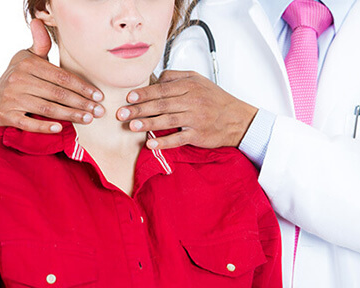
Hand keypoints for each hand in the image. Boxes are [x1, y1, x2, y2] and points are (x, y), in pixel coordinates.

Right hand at [0, 19, 104, 132]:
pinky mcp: (7, 116)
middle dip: (81, 103)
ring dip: (70, 115)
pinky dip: (45, 127)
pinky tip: (60, 128)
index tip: (99, 96)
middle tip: (99, 111)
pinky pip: (29, 123)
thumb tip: (38, 21)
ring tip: (88, 119)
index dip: (82, 87)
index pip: (62, 77)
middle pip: (57, 94)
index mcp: (28, 64)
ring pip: (47, 108)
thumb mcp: (29, 59)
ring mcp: (11, 99)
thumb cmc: (22, 77)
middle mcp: (19, 80)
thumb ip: (40, 45)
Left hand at [117, 70, 257, 149]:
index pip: (162, 89)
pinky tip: (151, 144)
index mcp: (190, 86)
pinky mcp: (198, 134)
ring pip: (167, 120)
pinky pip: (178, 138)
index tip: (129, 97)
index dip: (144, 93)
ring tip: (131, 126)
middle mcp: (192, 101)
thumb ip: (176, 77)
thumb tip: (156, 79)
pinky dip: (164, 142)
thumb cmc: (216, 100)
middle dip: (139, 109)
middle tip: (121, 113)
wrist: (238, 119)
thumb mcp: (199, 80)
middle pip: (161, 104)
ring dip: (147, 123)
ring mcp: (195, 119)